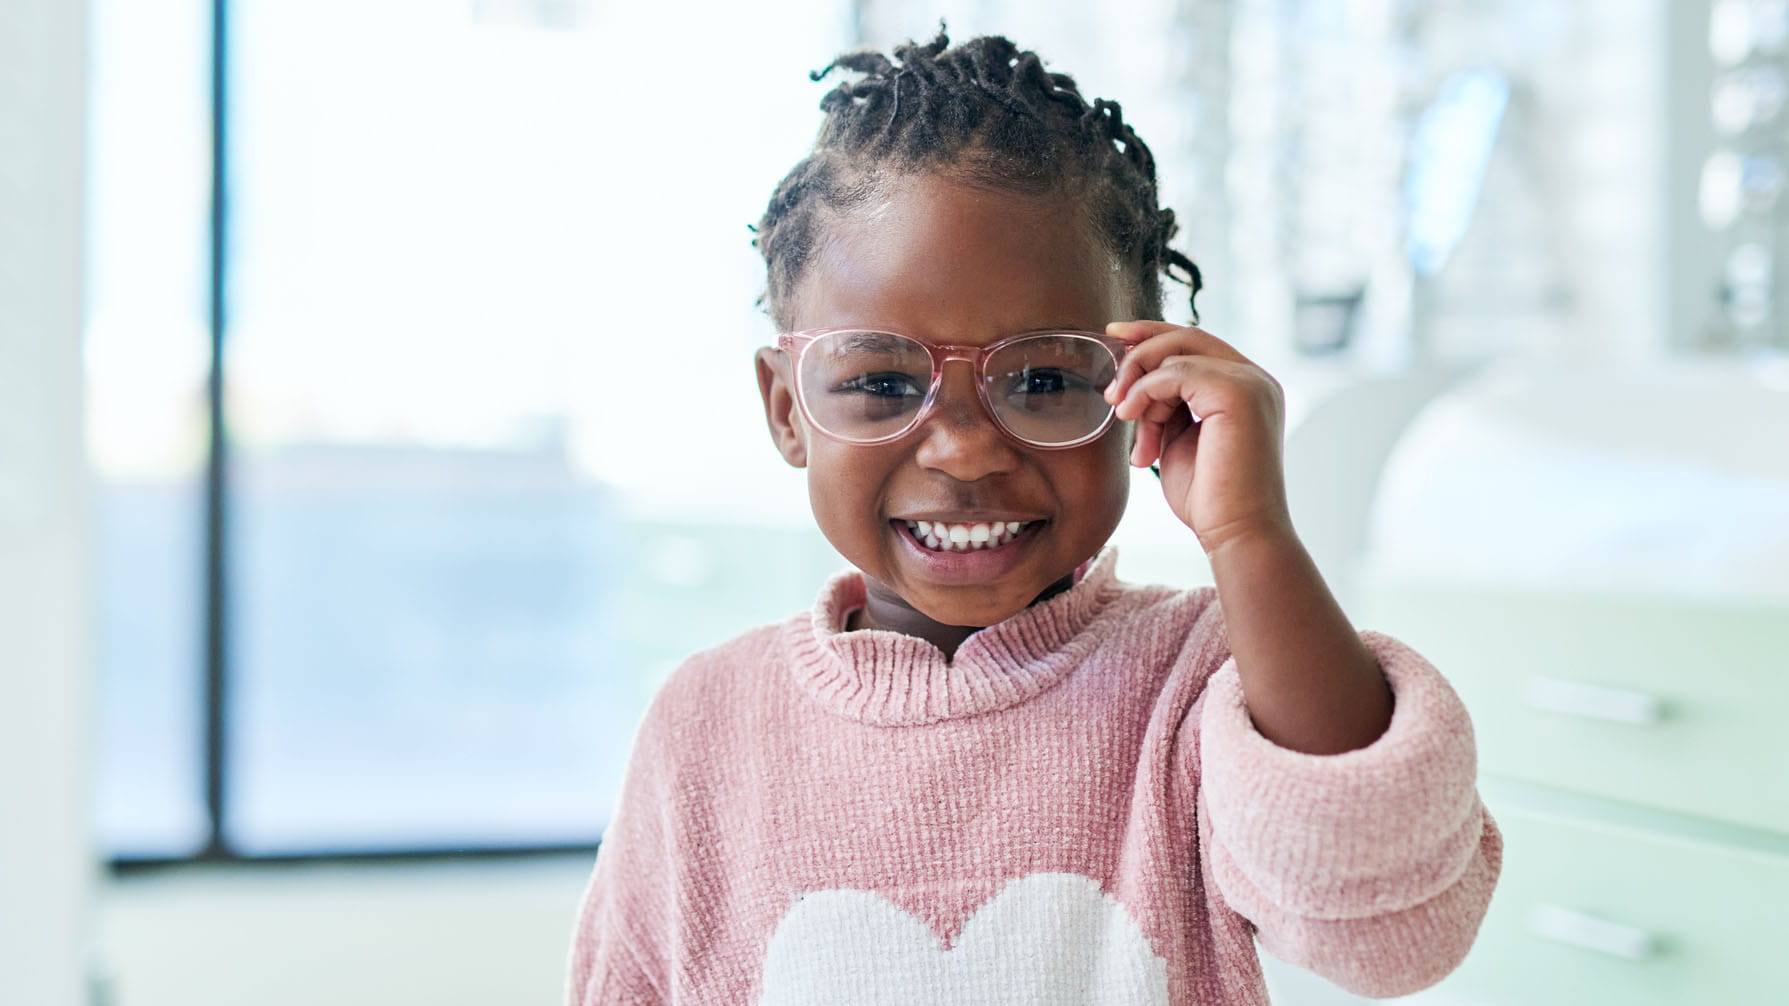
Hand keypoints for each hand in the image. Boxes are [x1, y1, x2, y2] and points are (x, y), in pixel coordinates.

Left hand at [1102, 321, 1293, 554]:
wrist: (1235, 534)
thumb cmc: (1209, 498)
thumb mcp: (1178, 441)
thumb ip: (1168, 407)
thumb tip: (1137, 385)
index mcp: (1245, 387)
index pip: (1197, 344)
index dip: (1153, 334)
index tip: (1115, 337)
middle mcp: (1255, 379)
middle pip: (1187, 337)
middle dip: (1139, 350)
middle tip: (1110, 386)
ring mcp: (1250, 383)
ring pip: (1177, 353)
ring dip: (1138, 383)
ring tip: (1122, 416)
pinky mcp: (1237, 394)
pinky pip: (1176, 373)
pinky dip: (1145, 392)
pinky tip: (1131, 417)